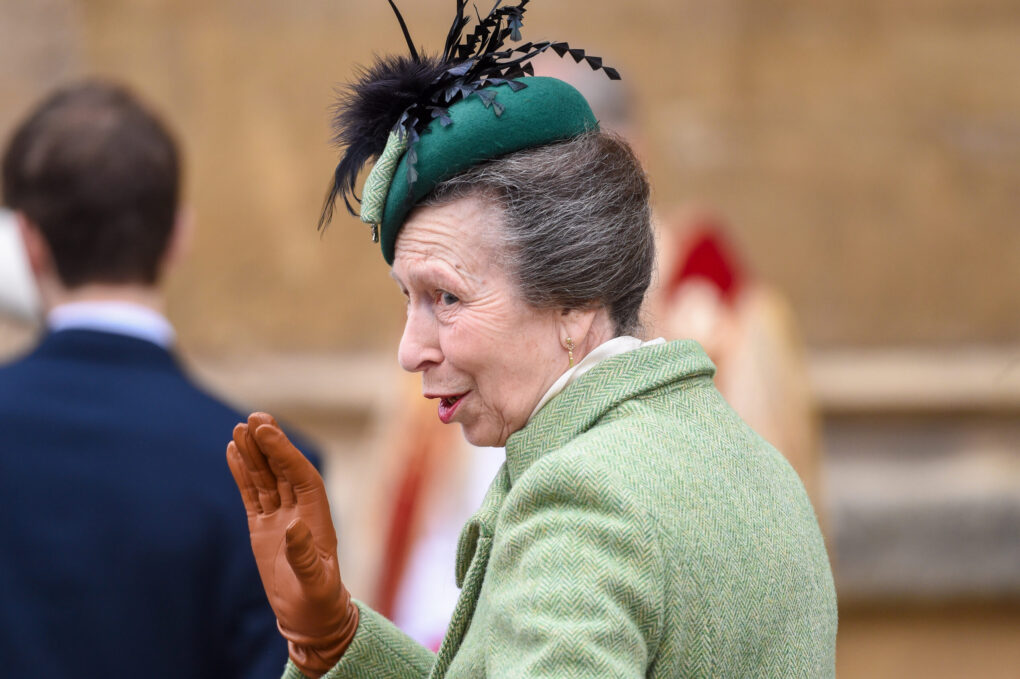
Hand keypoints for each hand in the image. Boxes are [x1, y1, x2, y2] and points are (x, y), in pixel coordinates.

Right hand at [227, 412, 357, 677]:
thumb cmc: (319, 601)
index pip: (300, 475)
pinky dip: (242, 473)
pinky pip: (252, 493)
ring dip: (254, 453)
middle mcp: (299, 509)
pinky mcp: (262, 526)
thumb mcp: (315, 582)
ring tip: (239, 427)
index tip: (268, 431)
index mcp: (317, 515)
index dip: (285, 452)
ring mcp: (279, 516)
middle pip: (283, 469)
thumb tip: (294, 527)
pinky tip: (233, 451)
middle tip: (255, 417)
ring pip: (265, 478)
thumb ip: (304, 556)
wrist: (310, 616)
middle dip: (270, 443)